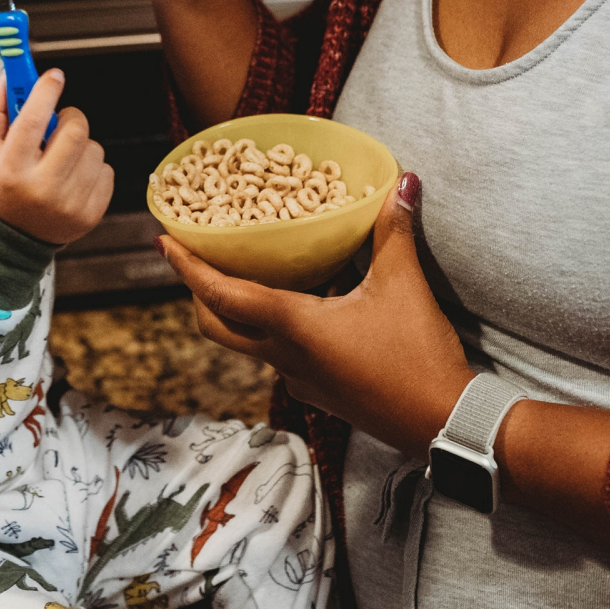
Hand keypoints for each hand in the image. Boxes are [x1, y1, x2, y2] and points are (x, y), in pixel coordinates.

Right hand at [0, 71, 112, 244]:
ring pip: (94, 149)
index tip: (54, 76)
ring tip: (63, 157)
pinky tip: (73, 176)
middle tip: (60, 121)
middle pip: (74, 131)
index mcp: (12, 168)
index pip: (32, 120)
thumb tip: (8, 76)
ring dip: (81, 145)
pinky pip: (106, 172)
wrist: (11, 240)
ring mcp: (69, 204)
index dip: (45, 91)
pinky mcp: (90, 214)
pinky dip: (92, 167)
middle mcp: (41, 187)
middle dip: (70, 117)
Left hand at [160, 173, 473, 458]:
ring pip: (244, 342)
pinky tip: (290, 304)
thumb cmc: (420, 359)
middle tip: (193, 257)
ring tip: (235, 272)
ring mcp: (299, 379)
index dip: (188, 267)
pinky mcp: (318, 393)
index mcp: (293, 327)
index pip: (222, 294)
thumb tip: (403, 181)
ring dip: (230, 310)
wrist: (447, 427)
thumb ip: (395, 231)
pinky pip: (275, 355)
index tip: (162, 242)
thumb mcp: (405, 286)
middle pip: (215, 325)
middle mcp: (285, 356)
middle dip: (196, 291)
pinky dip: (266, 327)